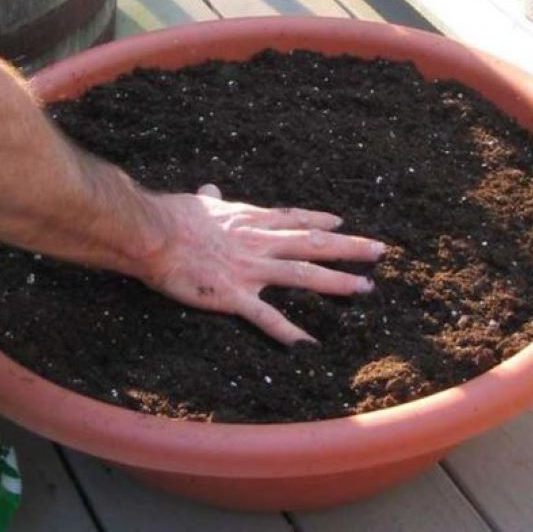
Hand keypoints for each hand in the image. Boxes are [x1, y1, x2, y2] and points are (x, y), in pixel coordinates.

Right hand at [140, 185, 384, 344]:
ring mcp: (250, 269)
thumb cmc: (171, 216)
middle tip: (379, 251)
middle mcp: (259, 242)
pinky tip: (308, 344)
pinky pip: (266, 317)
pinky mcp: (234, 295)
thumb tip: (209, 189)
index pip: (294, 219)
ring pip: (303, 274)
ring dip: (336, 282)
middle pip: (313, 243)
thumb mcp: (197, 203)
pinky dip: (288, 331)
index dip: (321, 220)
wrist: (152, 234)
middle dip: (349, 247)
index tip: (342, 221)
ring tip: (365, 288)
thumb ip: (210, 200)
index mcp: (250, 220)